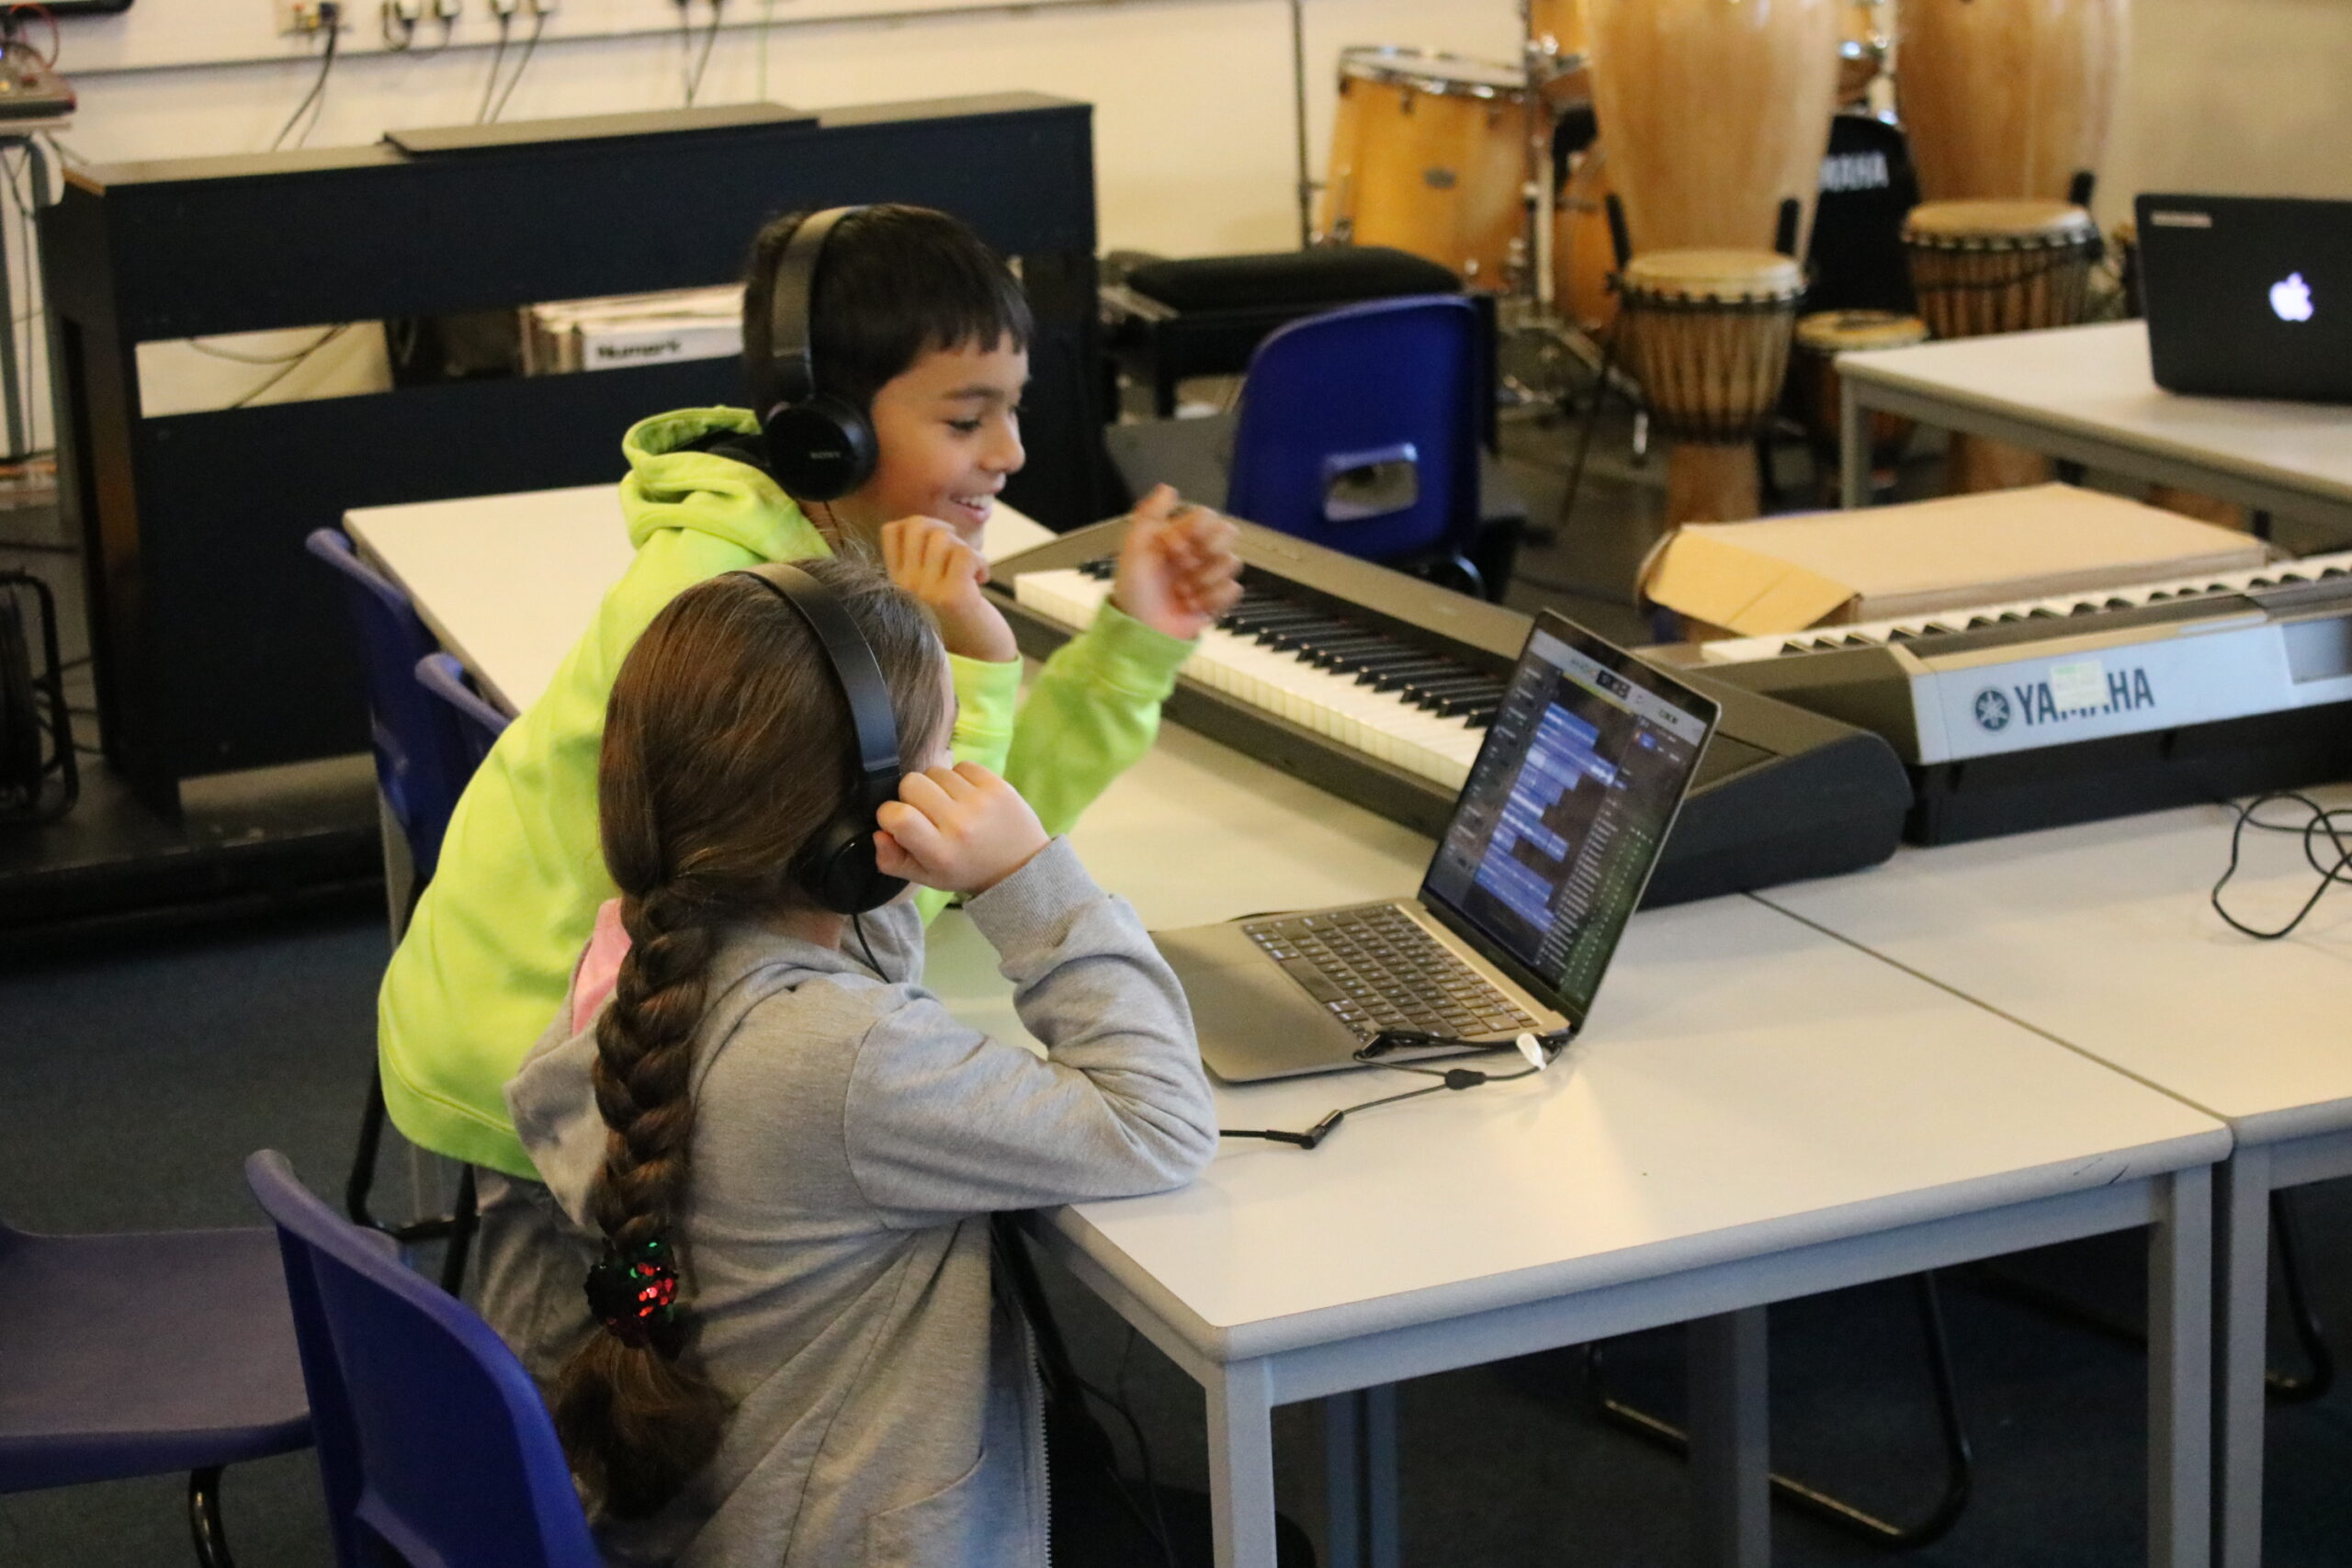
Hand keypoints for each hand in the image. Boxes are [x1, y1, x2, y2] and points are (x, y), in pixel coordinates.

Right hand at [873, 762, 1048, 894]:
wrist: (1020, 865)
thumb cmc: (965, 869)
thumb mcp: (925, 877)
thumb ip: (892, 860)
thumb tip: (878, 832)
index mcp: (939, 852)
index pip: (897, 816)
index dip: (889, 814)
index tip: (899, 823)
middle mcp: (959, 825)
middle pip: (910, 783)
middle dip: (911, 796)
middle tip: (927, 813)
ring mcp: (980, 801)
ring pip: (934, 771)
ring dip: (936, 786)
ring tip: (950, 805)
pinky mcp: (997, 784)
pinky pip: (961, 765)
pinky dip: (959, 778)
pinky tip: (967, 796)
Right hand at [881, 516, 1017, 663]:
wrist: (979, 659)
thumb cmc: (960, 618)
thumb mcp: (930, 586)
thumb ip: (922, 559)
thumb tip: (933, 525)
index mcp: (895, 580)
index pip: (892, 529)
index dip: (921, 526)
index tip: (939, 546)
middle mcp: (904, 585)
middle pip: (918, 525)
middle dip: (945, 530)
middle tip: (958, 554)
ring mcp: (925, 591)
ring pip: (942, 537)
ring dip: (965, 548)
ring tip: (971, 572)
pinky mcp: (952, 597)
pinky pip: (964, 553)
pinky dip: (981, 561)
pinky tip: (981, 580)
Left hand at [1110, 485, 1242, 641]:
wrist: (1140, 632)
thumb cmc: (1133, 590)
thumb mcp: (1135, 548)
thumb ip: (1150, 515)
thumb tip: (1168, 487)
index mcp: (1180, 536)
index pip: (1206, 516)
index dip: (1192, 531)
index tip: (1170, 548)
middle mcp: (1198, 552)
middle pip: (1228, 534)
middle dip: (1204, 552)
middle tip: (1180, 567)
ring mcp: (1209, 576)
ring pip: (1231, 562)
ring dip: (1203, 579)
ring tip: (1182, 593)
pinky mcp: (1217, 600)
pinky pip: (1233, 589)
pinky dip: (1211, 599)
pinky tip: (1192, 606)